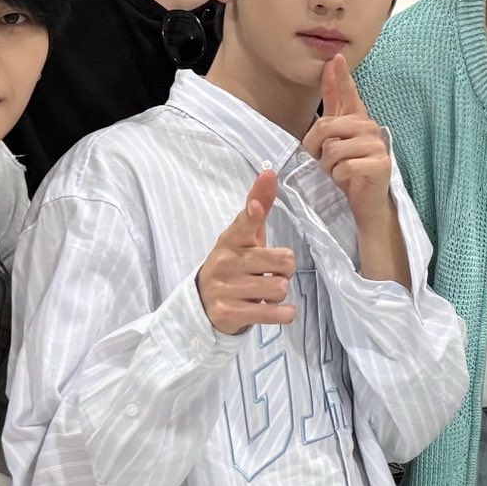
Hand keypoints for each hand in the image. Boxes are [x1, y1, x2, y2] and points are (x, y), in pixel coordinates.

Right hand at [196, 168, 297, 334]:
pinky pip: (276, 313)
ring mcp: (226, 290)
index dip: (252, 215)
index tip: (255, 208)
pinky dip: (283, 313)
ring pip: (280, 289)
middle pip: (283, 262)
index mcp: (230, 240)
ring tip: (262, 293)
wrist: (202, 305)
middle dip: (284, 271)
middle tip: (268, 275)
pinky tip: (271, 309)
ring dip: (279, 294)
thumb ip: (258, 205)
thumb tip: (269, 172)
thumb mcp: (244, 237)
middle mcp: (226, 262)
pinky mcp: (230, 314)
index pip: (243, 224)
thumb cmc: (234, 265)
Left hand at [302, 54, 391, 224]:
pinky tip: (350, 179)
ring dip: (328, 166)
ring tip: (340, 170)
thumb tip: (328, 69)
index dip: (340, 76)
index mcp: (357, 119)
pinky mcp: (379, 164)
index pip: (347, 93)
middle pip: (325, 127)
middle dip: (316, 148)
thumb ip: (332, 108)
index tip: (335, 57)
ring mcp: (376, 145)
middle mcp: (369, 127)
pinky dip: (339, 177)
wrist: (367, 200)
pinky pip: (343, 167)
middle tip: (326, 161)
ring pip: (332, 150)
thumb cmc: (350, 169)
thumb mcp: (335, 139)